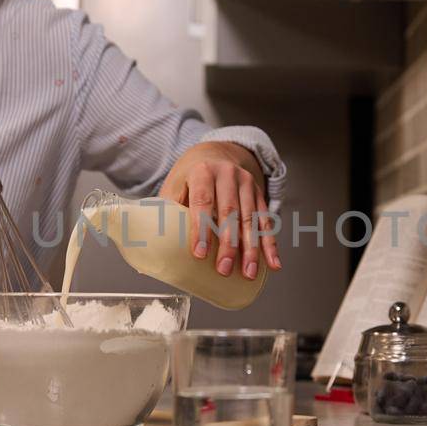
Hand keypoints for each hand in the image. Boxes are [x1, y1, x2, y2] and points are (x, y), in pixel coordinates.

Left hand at [158, 142, 281, 279]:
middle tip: (224, 269)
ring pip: (251, 219)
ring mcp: (247, 183)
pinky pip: (266, 221)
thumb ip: (167, 211)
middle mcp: (228, 174)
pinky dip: (270, 244)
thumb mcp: (175, 185)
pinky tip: (272, 263)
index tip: (200, 254)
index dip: (201, 229)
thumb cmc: (190, 176)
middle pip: (230, 212)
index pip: (203, 201)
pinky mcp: (259, 194)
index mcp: (202, 171)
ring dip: (252, 249)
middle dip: (229, 244)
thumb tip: (153, 249)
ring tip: (249, 272)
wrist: (215, 153)